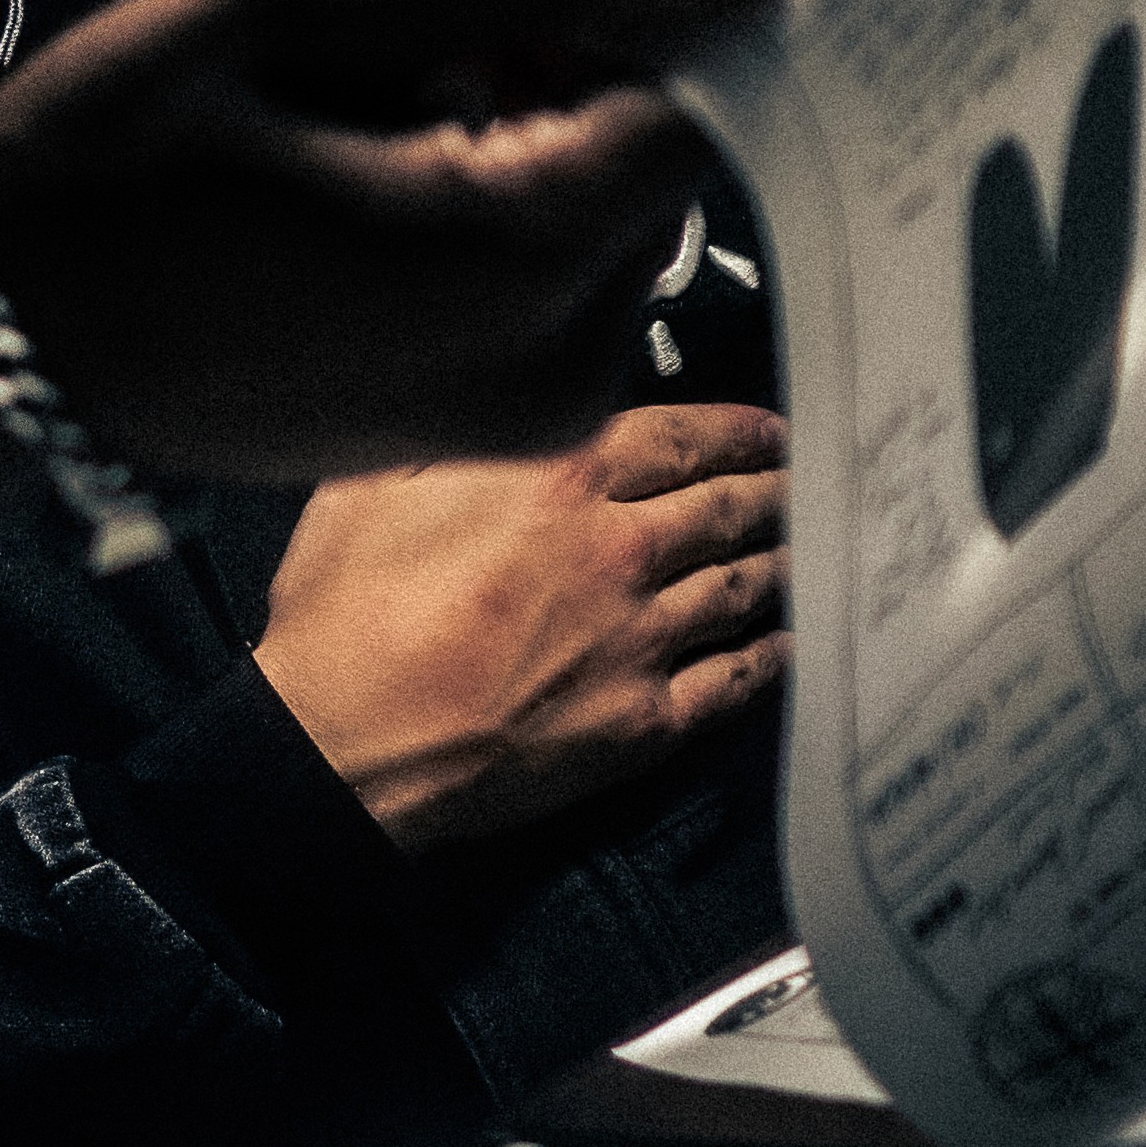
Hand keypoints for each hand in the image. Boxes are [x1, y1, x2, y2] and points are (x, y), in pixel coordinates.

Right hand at [0, 0, 808, 485]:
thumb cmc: (110, 169)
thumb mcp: (309, 7)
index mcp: (525, 261)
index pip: (718, 81)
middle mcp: (559, 363)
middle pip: (653, 132)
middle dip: (566, 2)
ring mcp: (517, 405)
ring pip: (591, 182)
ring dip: (514, 64)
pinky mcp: (474, 415)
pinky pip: (534, 253)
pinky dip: (481, 152)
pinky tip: (366, 85)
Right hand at [255, 407, 791, 846]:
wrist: (341, 747)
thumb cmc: (343, 623)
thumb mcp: (373, 482)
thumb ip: (453, 436)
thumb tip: (490, 399)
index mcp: (556, 479)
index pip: (679, 437)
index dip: (733, 430)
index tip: (762, 429)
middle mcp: (615, 550)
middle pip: (725, 506)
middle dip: (774, 489)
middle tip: (803, 481)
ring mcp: (637, 638)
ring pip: (740, 586)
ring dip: (780, 562)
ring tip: (804, 549)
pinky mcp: (640, 720)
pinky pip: (731, 681)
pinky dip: (768, 658)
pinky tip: (784, 645)